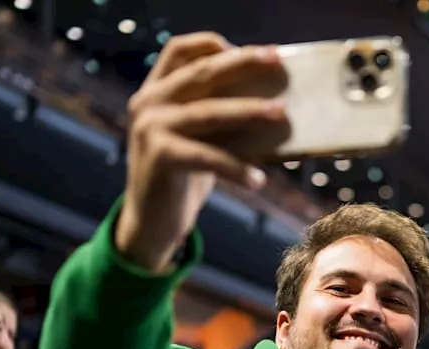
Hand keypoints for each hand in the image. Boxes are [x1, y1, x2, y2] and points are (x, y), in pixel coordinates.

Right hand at [116, 31, 287, 271]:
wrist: (151, 224)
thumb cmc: (184, 178)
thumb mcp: (199, 139)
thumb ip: (217, 116)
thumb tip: (274, 102)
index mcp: (154, 92)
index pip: (178, 50)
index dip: (213, 44)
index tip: (251, 50)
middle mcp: (148, 104)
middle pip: (200, 72)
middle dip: (242, 64)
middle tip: (276, 61)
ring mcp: (150, 129)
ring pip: (209, 112)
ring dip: (248, 110)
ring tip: (280, 114)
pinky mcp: (160, 157)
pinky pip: (208, 157)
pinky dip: (237, 168)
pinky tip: (257, 180)